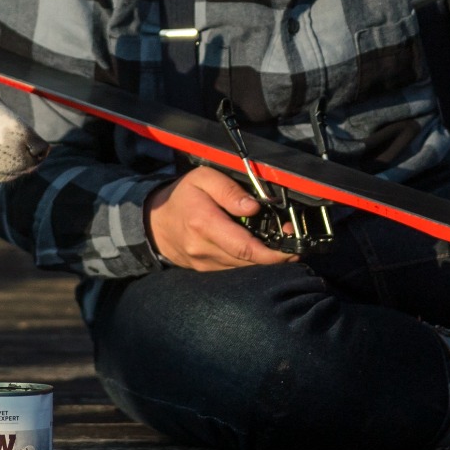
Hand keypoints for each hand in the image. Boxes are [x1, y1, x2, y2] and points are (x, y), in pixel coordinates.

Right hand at [145, 167, 297, 271]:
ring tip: (281, 245)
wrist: (155, 222)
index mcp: (204, 224)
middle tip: (294, 244)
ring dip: (265, 260)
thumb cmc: (182, 196)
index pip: (244, 246)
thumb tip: (254, 207)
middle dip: (276, 256)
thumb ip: (229, 190)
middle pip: (249, 260)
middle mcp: (205, 249)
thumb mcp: (203, 178)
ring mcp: (206, 264)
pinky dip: (251, 262)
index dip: (272, 253)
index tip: (292, 249)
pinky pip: (235, 269)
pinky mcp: (208, 270)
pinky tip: (260, 250)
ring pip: (244, 268)